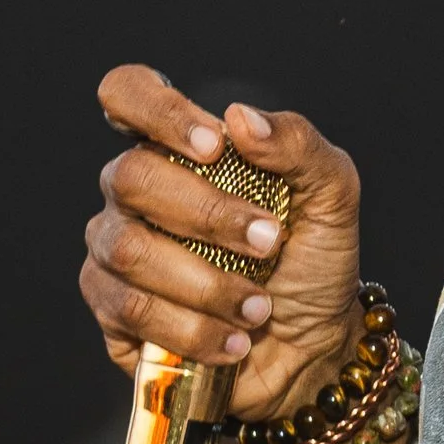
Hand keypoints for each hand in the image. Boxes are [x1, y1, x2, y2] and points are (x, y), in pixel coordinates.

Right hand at [81, 65, 364, 427]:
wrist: (311, 350)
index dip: (157, 111)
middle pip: (131, 176)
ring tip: (258, 308)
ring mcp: (115, 249)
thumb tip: (243, 119)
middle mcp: (135, 192)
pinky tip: (231, 339)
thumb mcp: (331, 198)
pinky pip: (129, 309)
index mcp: (180, 149)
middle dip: (206, 214)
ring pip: (130, 250)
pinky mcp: (111, 309)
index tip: (214, 147)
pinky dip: (192, 328)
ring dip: (206, 283)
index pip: (130, 93)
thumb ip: (299, 146)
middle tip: (266, 242)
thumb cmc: (313, 264)